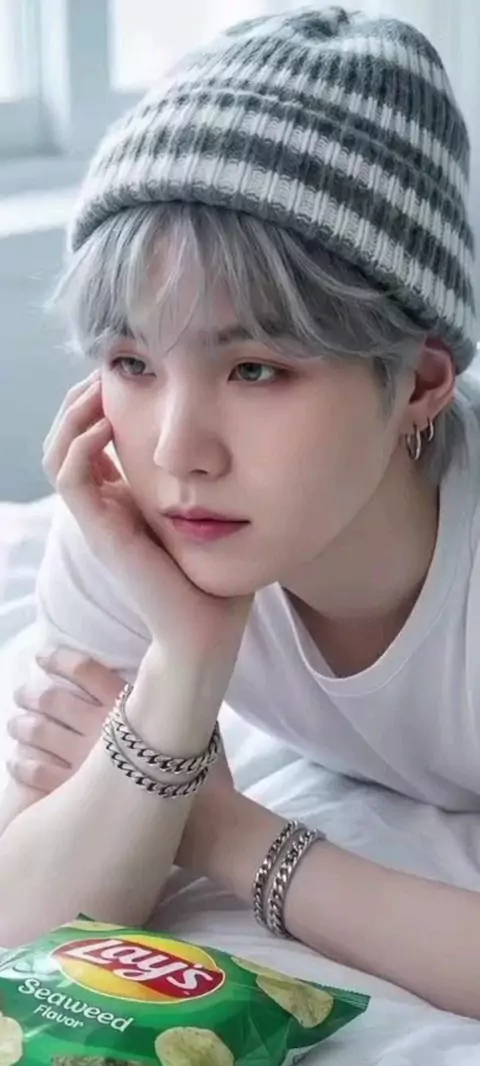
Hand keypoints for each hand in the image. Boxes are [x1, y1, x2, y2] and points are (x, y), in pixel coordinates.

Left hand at [7, 649, 232, 795]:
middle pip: (53, 700)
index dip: (59, 660)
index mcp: (130, 706)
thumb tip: (167, 687)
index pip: (86, 670)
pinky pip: (36, 773)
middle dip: (32, 693)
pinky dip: (22, 764)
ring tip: (15, 724)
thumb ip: (175, 705)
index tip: (43, 656)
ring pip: (38, 734)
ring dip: (21, 726)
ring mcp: (85, 762)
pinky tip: (17, 761)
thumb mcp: (197, 725)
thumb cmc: (204, 775)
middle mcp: (102, 728)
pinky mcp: (76, 796)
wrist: (207, 823)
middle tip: (21, 693)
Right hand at [42, 373, 251, 664]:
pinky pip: (70, 477)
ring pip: (58, 451)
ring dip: (74, 413)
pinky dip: (80, 443)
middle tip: (110, 366)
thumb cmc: (217, 576)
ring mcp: (98, 519)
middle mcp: (105, 506)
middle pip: (68, 437)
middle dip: (83, 397)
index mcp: (125, 499)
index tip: (132, 370)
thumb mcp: (213, 513)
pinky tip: (108, 422)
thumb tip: (237, 440)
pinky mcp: (100, 531)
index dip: (101, 401)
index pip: (92, 438)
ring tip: (101, 385)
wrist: (207, 629)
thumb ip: (212, 481)